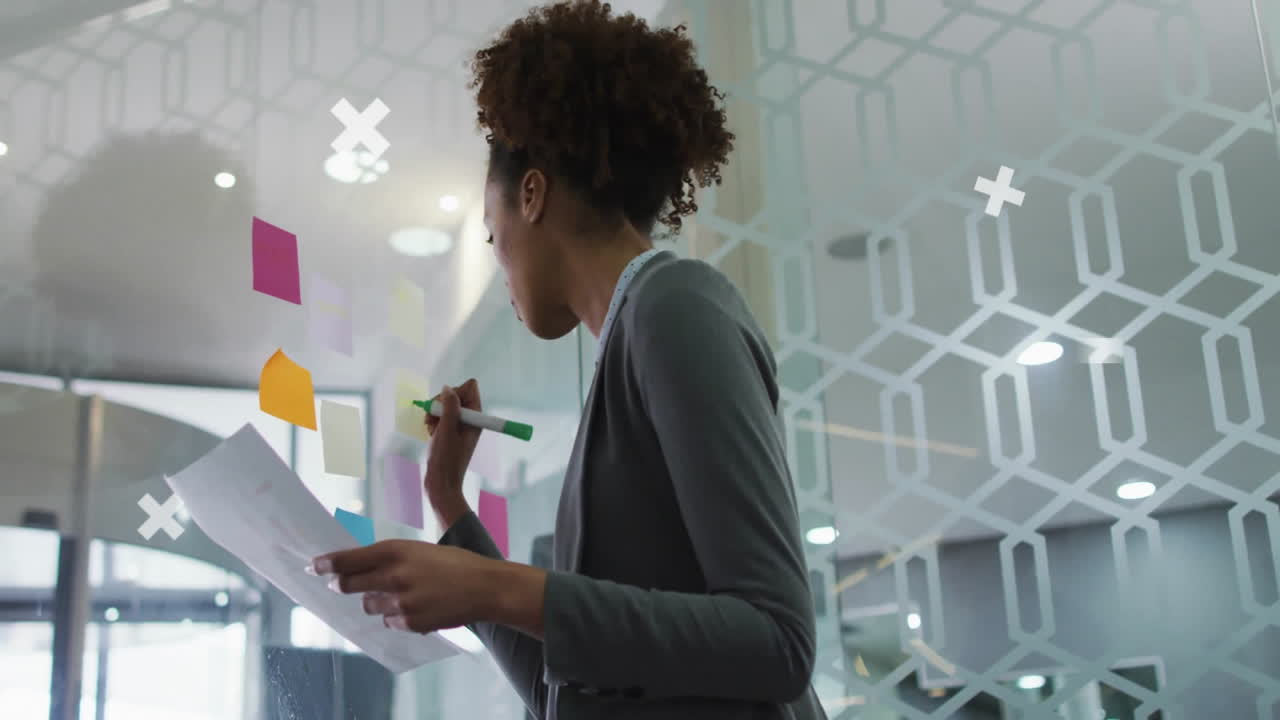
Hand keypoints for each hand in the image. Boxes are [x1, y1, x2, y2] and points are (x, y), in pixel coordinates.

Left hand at [311, 539, 500, 632]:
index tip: (312, 566)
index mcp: (396, 551)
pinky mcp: (410, 622)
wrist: (485, 587)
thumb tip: (359, 568)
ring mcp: (400, 601)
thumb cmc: (454, 564)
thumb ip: (390, 559)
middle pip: (348, 584)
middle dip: (339, 585)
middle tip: (336, 585)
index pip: (348, 559)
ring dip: (375, 601)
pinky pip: (390, 622)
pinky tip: (418, 607)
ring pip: (369, 605)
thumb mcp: (420, 551)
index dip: (326, 563)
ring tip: (400, 594)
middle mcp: (393, 575)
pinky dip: (397, 617)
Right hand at [423, 379, 481, 507]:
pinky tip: (430, 434)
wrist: (441, 483)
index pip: (470, 387)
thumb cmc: (446, 458)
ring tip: (431, 429)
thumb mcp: (447, 429)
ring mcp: (459, 425)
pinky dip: (433, 422)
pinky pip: (440, 417)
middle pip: (454, 394)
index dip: (455, 392)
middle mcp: (469, 419)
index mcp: (476, 417)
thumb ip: (450, 406)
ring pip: (444, 405)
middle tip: (434, 419)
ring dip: (434, 414)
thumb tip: (448, 388)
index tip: (447, 407)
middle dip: (441, 403)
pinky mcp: (449, 432)